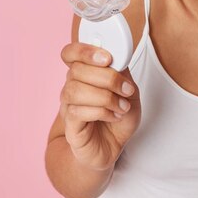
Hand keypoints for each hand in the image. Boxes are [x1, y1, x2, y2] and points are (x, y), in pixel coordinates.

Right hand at [59, 42, 140, 171]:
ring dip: (105, 97)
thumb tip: (118, 57)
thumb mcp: (129, 90)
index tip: (107, 58)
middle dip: (108, 78)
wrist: (113, 146)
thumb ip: (122, 72)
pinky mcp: (70, 126)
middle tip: (126, 89)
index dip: (85, 50)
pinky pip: (77, 112)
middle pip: (77, 70)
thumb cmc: (118, 116)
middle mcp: (72, 86)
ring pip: (75, 90)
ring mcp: (68, 106)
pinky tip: (114, 116)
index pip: (71, 53)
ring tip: (122, 106)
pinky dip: (101, 112)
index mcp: (84, 73)